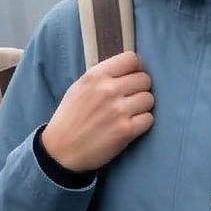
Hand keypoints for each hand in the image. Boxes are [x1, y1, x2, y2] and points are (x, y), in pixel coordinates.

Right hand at [41, 51, 153, 173]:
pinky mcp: (127, 130)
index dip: (135, 69)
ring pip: (149, 99)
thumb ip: (102, 77)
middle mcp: (109, 90)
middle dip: (140, 89)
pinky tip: (130, 126)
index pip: (132, 59)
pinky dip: (143, 123)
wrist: (61, 151)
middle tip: (130, 99)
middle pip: (144, 79)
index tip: (131, 78)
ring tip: (130, 113)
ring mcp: (119, 110)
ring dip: (143, 107)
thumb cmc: (70, 118)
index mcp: (96, 75)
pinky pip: (149, 119)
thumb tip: (128, 70)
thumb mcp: (80, 87)